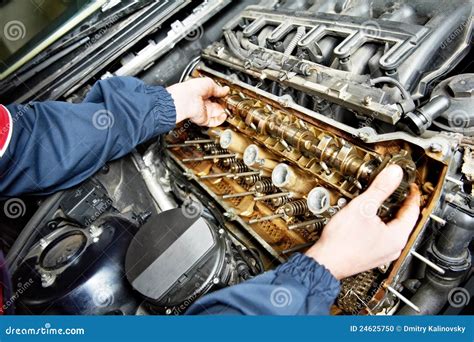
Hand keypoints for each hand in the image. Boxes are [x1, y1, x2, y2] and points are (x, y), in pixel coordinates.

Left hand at [167, 77, 229, 126]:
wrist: (187, 99)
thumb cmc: (194, 88)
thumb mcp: (209, 83)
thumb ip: (219, 88)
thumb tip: (226, 89)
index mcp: (202, 93)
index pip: (214, 95)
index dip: (221, 95)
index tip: (227, 94)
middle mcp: (203, 103)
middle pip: (217, 105)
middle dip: (223, 104)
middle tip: (229, 102)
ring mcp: (203, 112)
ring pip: (216, 114)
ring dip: (224, 112)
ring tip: (229, 109)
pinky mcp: (204, 120)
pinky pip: (214, 122)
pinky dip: (221, 119)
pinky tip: (224, 115)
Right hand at [306, 164, 420, 279]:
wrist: (324, 262)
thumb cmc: (341, 242)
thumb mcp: (362, 207)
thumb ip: (380, 188)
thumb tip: (394, 173)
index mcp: (397, 237)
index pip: (413, 210)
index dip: (411, 193)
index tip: (408, 184)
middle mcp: (393, 248)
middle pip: (402, 219)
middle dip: (397, 202)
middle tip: (392, 189)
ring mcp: (382, 253)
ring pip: (390, 228)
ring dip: (385, 213)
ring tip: (376, 201)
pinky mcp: (370, 255)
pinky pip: (379, 236)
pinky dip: (376, 224)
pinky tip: (364, 218)